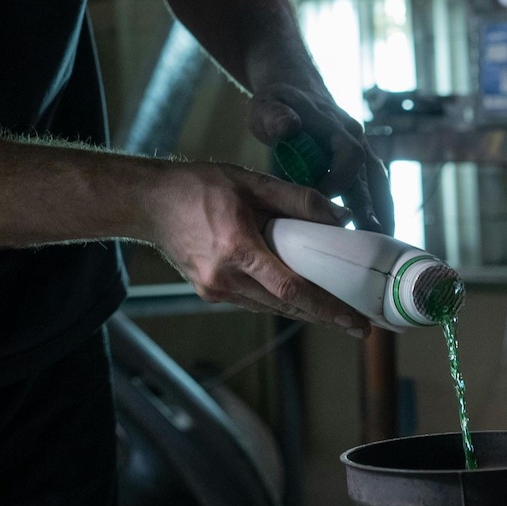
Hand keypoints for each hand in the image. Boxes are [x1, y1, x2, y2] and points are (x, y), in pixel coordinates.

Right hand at [148, 161, 370, 336]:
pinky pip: (253, 300)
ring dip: (302, 309)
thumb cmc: (196, 188)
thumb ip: (297, 200)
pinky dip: (277, 298)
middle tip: (357, 323)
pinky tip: (295, 294)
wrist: (149, 204)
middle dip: (324, 316)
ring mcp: (215, 290)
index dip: (326, 308)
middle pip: (286, 306)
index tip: (353, 322)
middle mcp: (225, 278)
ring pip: (270, 307)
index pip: (292, 289)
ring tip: (334, 310)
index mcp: (238, 249)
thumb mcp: (251, 182)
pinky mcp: (209, 293)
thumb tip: (338, 218)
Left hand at [248, 83, 394, 235]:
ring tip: (384, 246)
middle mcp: (356, 140)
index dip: (338, 181)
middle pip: (372, 178)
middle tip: (373, 239)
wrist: (295, 92)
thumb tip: (286, 127)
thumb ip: (274, 116)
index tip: (322, 205)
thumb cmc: (278, 104)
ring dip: (383, 214)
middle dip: (373, 209)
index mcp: (337, 127)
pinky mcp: (359, 165)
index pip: (348, 157)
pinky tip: (377, 236)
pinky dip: (378, 211)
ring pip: (379, 186)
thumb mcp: (268, 105)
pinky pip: (375, 189)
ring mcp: (361, 152)